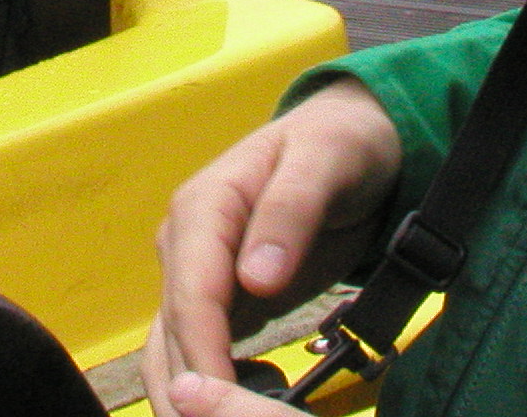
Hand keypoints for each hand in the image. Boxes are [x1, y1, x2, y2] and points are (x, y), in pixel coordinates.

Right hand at [142, 79, 402, 416]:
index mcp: (204, 206)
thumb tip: (255, 278)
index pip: (192, 293)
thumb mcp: (326, 159)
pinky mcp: (224, 298)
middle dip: (190, 386)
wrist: (352, 136)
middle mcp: (189, 243)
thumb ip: (290, 211)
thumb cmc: (340, 140)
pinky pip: (201, 349)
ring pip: (174, 347)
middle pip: (175, 329)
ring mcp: (201, 272)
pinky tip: (239, 409)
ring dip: (188, 394)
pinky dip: (209, 386)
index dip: (203, 349)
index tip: (222, 397)